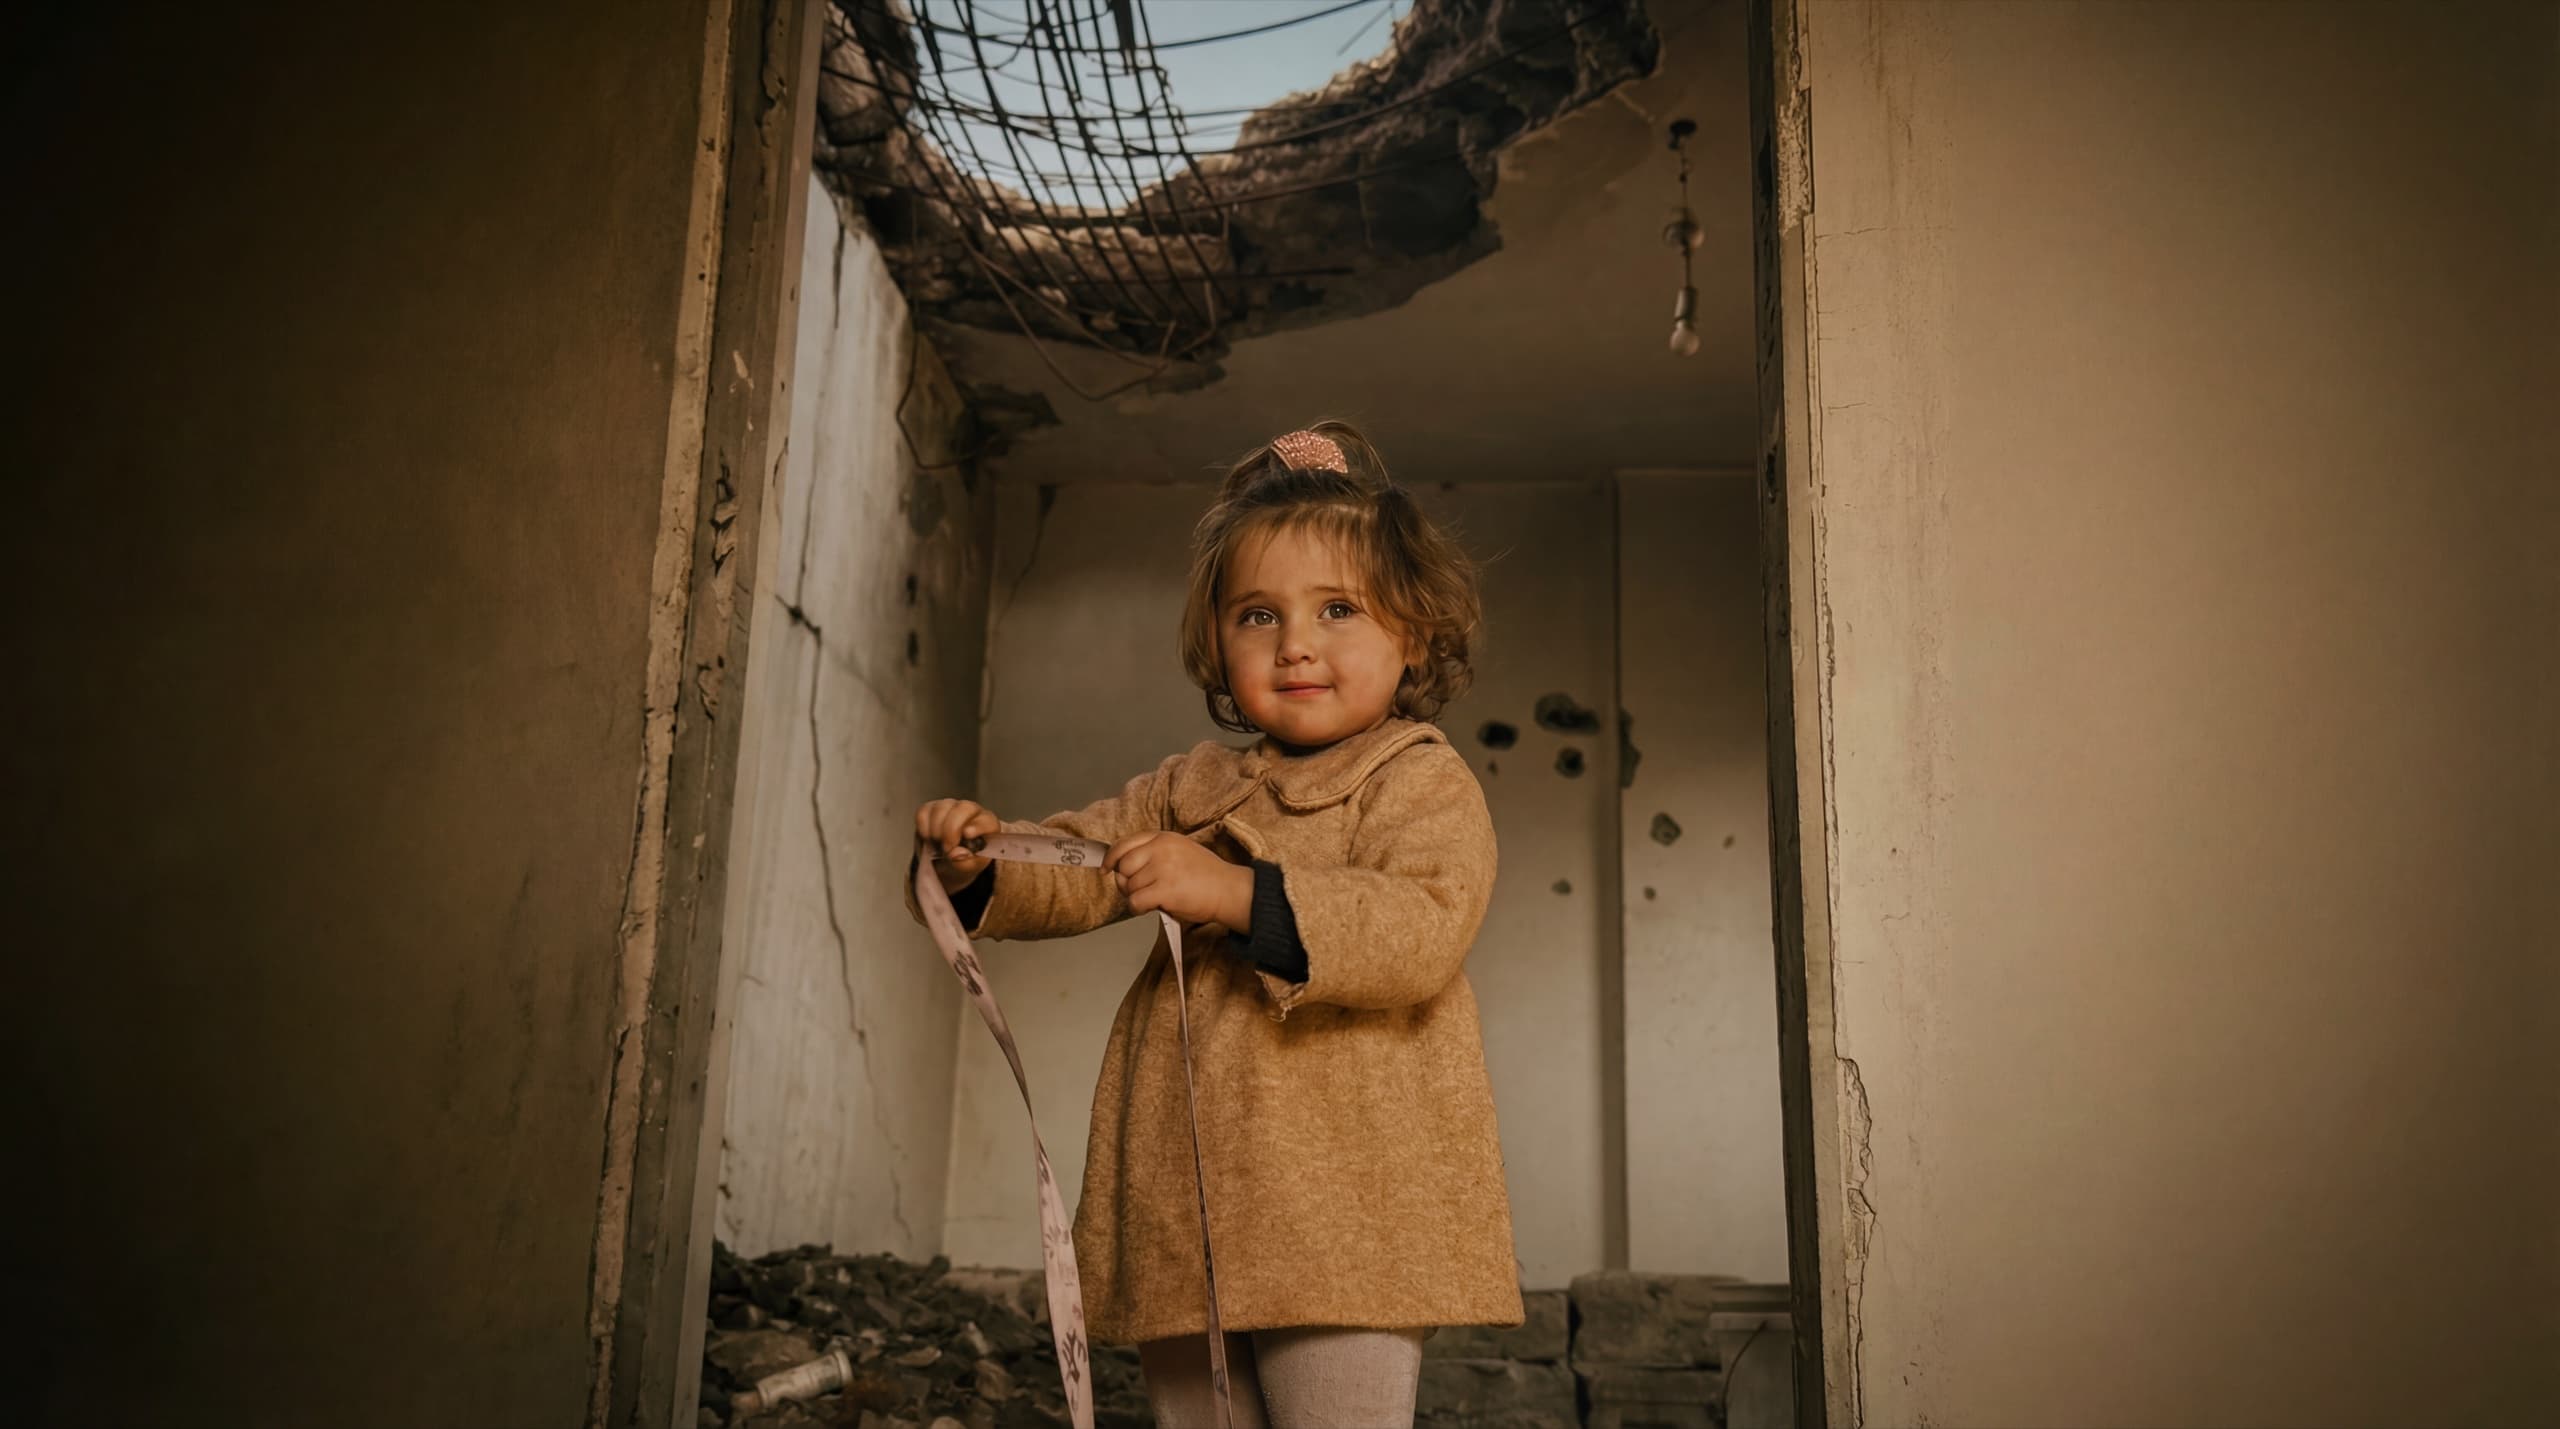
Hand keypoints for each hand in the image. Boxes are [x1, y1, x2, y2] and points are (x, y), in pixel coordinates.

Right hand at [916, 798, 1001, 892]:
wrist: (949, 859)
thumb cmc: (965, 860)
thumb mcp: (970, 867)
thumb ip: (965, 862)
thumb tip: (954, 854)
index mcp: (987, 824)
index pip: (985, 820)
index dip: (976, 826)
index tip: (967, 835)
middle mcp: (970, 810)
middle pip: (962, 808)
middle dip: (951, 830)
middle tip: (947, 849)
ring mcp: (950, 806)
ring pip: (941, 809)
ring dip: (936, 831)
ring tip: (938, 846)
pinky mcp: (931, 808)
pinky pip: (924, 812)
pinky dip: (924, 828)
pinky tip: (929, 839)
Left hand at [1105, 832, 1252, 929]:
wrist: (1228, 890)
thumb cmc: (1206, 875)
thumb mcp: (1180, 851)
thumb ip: (1153, 853)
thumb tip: (1121, 869)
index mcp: (1163, 837)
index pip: (1124, 844)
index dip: (1111, 858)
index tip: (1107, 869)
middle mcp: (1160, 849)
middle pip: (1123, 866)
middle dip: (1125, 882)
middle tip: (1140, 891)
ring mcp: (1162, 868)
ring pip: (1129, 887)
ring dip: (1137, 897)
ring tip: (1156, 898)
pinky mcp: (1164, 890)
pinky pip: (1135, 902)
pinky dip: (1139, 909)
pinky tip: (1152, 907)